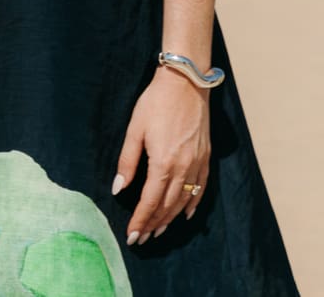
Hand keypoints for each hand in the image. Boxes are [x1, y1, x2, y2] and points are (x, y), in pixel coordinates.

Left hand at [111, 67, 211, 245]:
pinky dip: (192, 204)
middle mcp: (184, 168)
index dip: (140, 220)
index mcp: (163, 162)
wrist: (186, 84)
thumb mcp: (134, 130)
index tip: (132, 235)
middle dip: (154, 224)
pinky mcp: (205, 158)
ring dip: (171, 218)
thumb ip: (127, 162)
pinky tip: (185, 214)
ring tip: (158, 231)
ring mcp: (198, 164)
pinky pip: (200, 188)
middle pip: (168, 205)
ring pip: (184, 200)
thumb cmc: (155, 103)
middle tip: (142, 238)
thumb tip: (118, 189)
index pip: (150, 201)